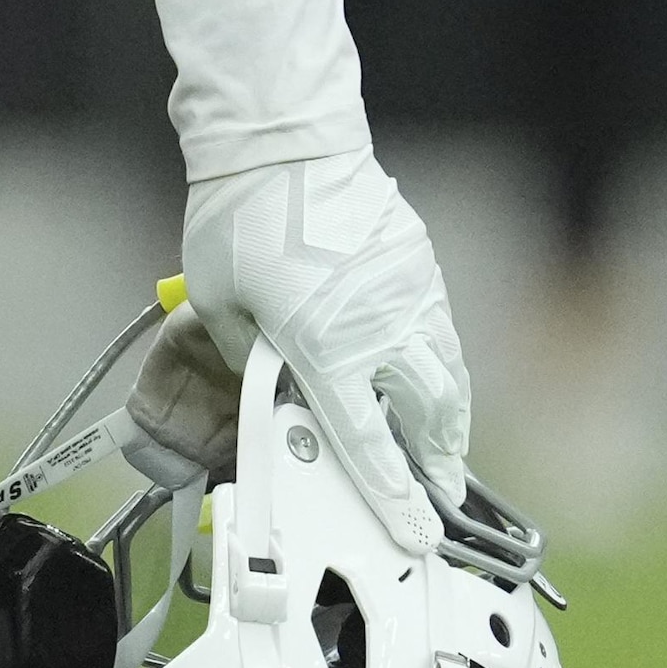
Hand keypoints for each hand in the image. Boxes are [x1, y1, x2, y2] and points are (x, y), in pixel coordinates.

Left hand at [183, 147, 471, 558]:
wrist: (282, 137)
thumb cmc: (239, 214)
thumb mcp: (218, 301)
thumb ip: (251, 357)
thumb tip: (273, 388)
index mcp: (324, 345)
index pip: (366, 441)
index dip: (392, 495)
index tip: (416, 529)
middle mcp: (381, 326)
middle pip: (429, 417)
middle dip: (437, 463)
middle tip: (438, 494)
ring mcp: (409, 293)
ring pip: (447, 375)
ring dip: (447, 418)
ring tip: (443, 447)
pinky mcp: (418, 263)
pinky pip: (438, 330)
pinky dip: (440, 363)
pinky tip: (427, 375)